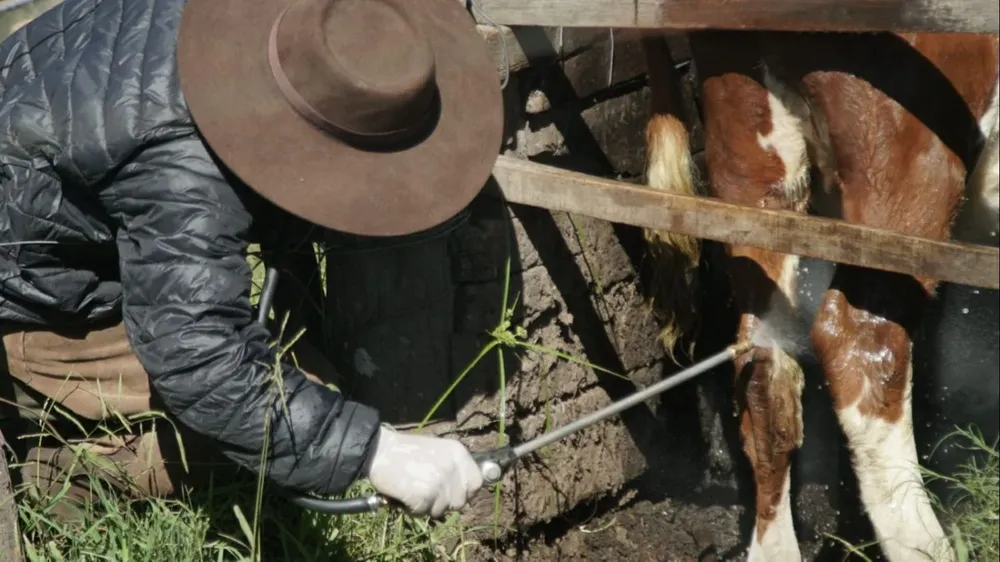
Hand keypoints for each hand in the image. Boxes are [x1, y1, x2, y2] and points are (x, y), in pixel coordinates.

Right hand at [365, 426, 482, 517]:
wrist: (380, 451)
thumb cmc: (407, 451)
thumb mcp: (439, 451)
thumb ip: (454, 468)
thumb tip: (467, 491)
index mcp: (458, 453)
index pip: (477, 482)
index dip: (466, 491)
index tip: (453, 492)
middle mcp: (452, 468)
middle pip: (460, 501)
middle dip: (444, 502)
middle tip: (427, 491)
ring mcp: (439, 483)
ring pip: (441, 510)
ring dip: (427, 505)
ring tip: (413, 488)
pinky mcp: (424, 497)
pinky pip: (423, 513)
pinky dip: (412, 508)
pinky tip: (405, 493)